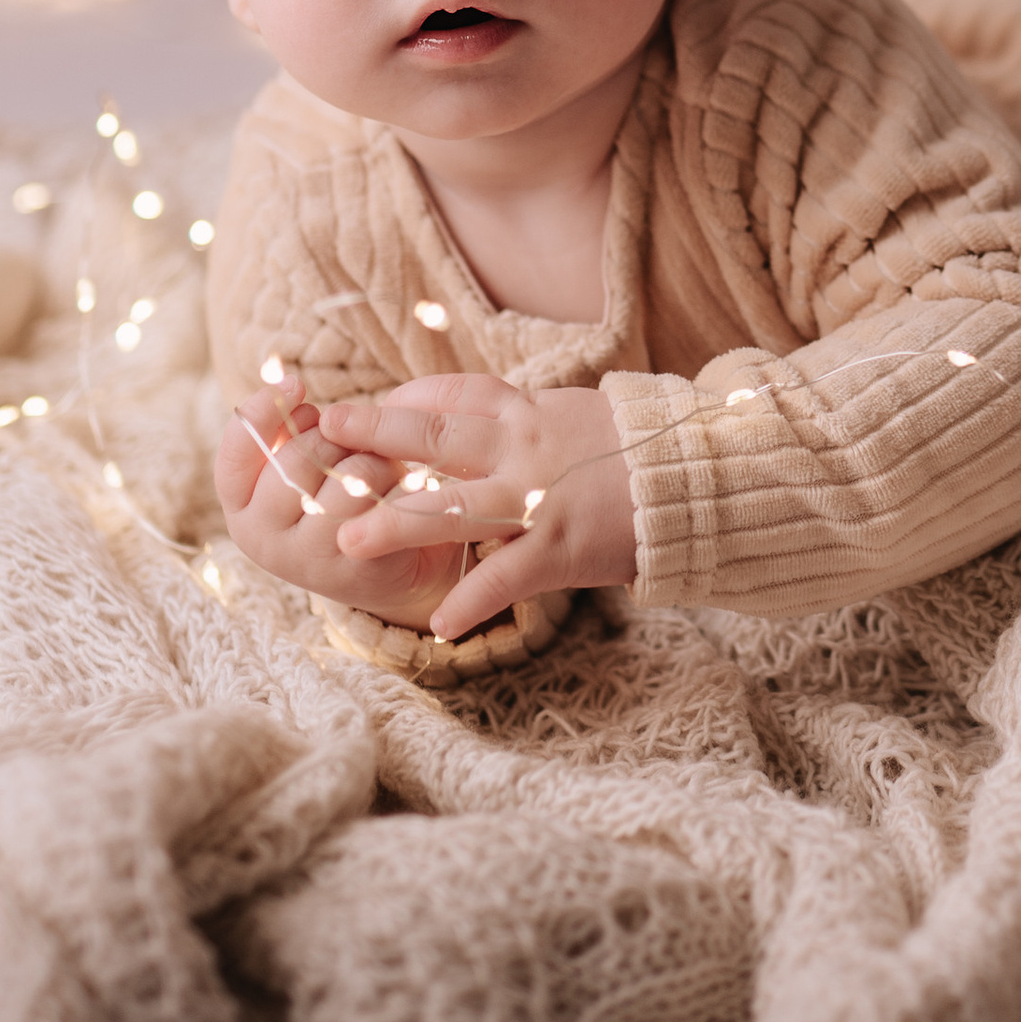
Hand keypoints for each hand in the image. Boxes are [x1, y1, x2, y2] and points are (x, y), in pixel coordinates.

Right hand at [215, 372, 468, 632]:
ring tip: (381, 469)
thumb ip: (288, 433)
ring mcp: (306, 560)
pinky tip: (405, 490)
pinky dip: (401, 485)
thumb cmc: (341, 497)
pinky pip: (383, 504)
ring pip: (346, 478)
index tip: (296, 384)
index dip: (262, 413)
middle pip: (296, 460)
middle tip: (353, 443)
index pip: (236, 455)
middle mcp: (263, 540)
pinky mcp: (353, 571)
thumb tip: (288, 390)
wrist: (392, 563)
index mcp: (242, 509)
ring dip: (374, 460)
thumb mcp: (307, 464)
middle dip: (334, 437)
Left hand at [320, 375, 635, 639]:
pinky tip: (441, 625)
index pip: (454, 396)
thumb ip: (522, 420)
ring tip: (346, 540)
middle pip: (436, 435)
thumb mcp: (573, 416)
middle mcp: (524, 446)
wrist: (697, 477)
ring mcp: (538, 496)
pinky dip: (472, 600)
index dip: (401, 402)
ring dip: (396, 523)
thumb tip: (472, 417)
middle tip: (323, 437)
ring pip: (454, 506)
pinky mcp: (560, 544)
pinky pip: (505, 575)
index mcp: (528, 413)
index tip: (354, 412)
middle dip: (375, 435)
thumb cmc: (635, 450)